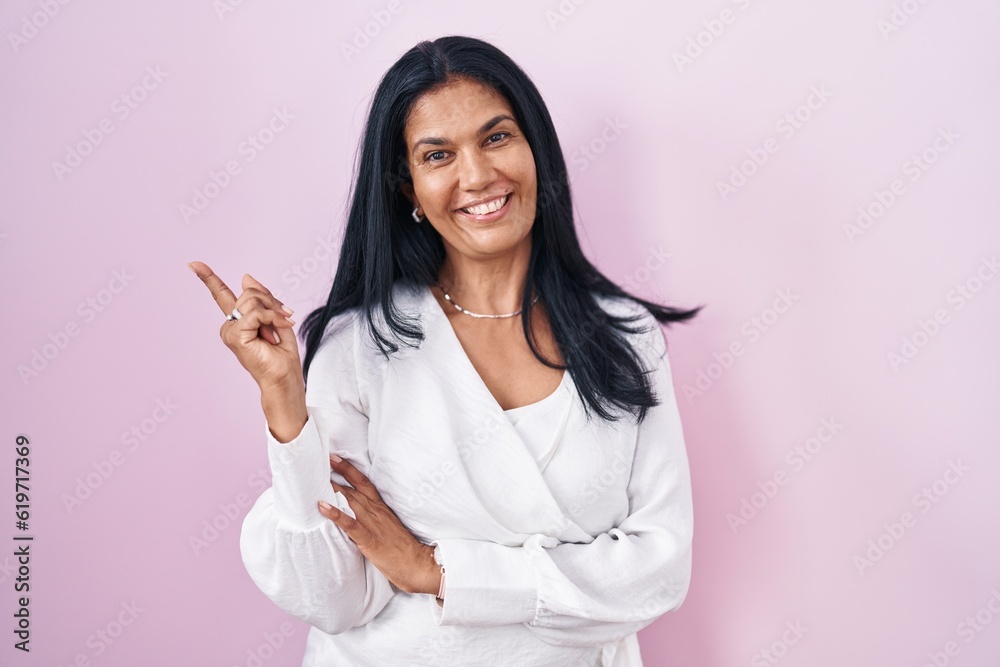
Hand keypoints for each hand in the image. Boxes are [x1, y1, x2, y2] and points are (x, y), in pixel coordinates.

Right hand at [188, 260, 300, 391]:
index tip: (193, 263)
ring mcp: (229, 330)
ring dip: (274, 313)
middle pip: (250, 293)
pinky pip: (256, 313)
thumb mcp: (276, 316)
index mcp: (239, 319)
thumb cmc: (281, 352)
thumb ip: (262, 297)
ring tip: (278, 331)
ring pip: (253, 301)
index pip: (221, 294)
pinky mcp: (234, 335)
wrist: (283, 376)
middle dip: (272, 303)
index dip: (208, 277)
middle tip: (285, 320)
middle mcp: (230, 324)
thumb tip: (245, 277)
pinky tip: (277, 332)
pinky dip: (272, 319)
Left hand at [319, 455, 440, 595]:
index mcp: (381, 507)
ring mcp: (373, 524)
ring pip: (350, 501)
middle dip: (334, 475)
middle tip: (317, 462)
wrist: (418, 563)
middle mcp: (376, 511)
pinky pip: (350, 525)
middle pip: (352, 488)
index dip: (348, 469)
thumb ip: (374, 516)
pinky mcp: (369, 539)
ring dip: (332, 490)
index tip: (334, 457)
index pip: (363, 482)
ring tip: (314, 479)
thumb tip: (357, 510)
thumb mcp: (389, 526)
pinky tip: (323, 507)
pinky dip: (336, 514)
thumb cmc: (403, 548)